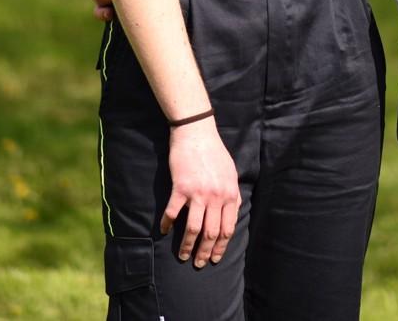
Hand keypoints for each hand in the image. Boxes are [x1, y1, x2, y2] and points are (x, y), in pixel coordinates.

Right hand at [162, 118, 240, 267]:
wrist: (196, 133)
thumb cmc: (214, 153)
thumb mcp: (231, 173)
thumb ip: (233, 194)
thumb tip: (234, 211)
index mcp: (230, 194)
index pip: (227, 228)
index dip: (220, 246)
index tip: (215, 257)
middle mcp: (216, 196)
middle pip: (211, 232)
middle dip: (205, 252)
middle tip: (199, 264)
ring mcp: (198, 193)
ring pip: (194, 228)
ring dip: (187, 246)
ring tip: (183, 256)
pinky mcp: (181, 188)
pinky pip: (173, 212)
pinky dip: (167, 224)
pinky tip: (164, 231)